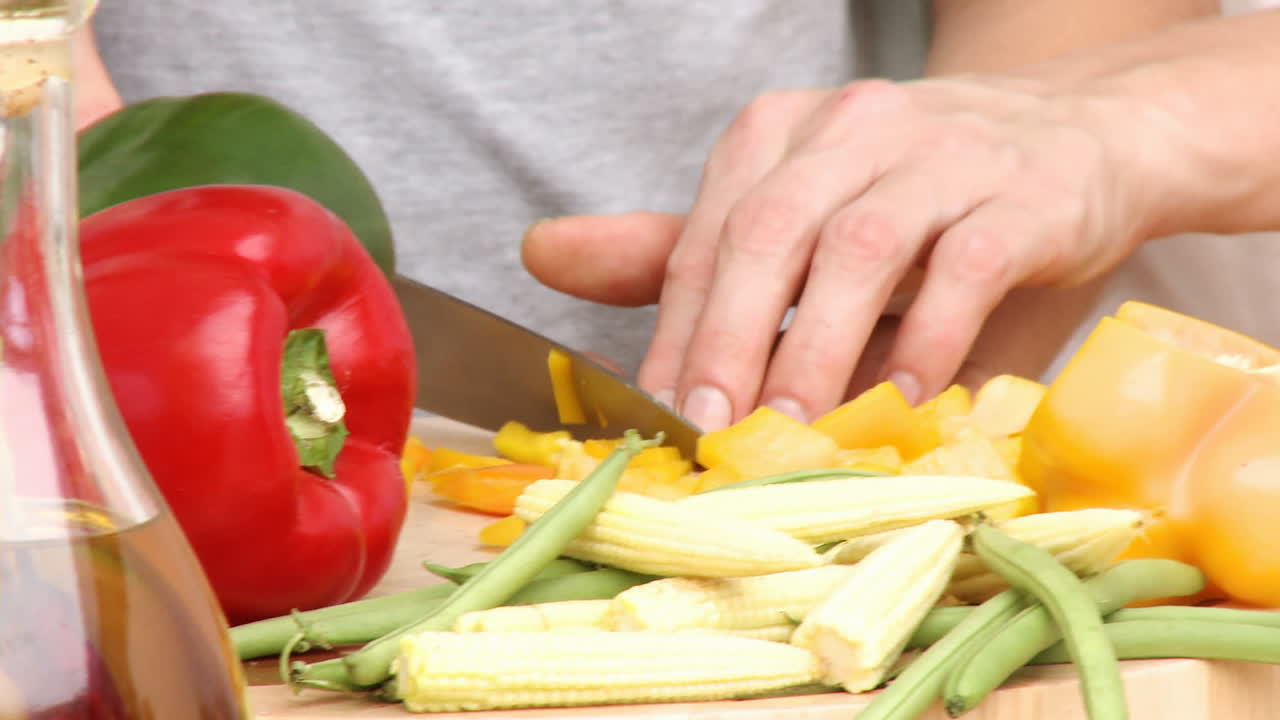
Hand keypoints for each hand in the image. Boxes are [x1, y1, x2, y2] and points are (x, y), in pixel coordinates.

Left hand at [527, 76, 1151, 429]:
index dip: (677, 328)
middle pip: (768, 231)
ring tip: (789, 428)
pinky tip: (900, 400)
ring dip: (816, 346)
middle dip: (728, 336)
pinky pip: (965, 265)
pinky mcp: (1022, 192)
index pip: (708, 234)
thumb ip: (682, 246)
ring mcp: (939, 153)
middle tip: (709, 428)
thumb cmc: (915, 198)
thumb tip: (543, 253)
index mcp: (780, 132)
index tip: (658, 416)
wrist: (1073, 137)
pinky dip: (926, 336)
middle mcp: (851, 126)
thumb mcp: (797, 217)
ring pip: (858, 247)